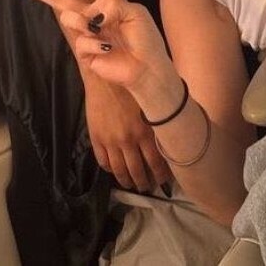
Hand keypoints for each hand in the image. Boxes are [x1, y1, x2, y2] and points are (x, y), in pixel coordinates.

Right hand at [22, 0, 171, 92]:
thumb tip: (93, 14)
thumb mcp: (135, 13)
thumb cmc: (146, 39)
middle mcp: (96, 15)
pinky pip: (81, 41)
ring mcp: (89, 34)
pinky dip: (96, 44)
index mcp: (111, 1)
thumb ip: (113, 6)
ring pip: (71, 19)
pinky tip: (107, 49)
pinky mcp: (85, 52)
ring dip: (86, 23)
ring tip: (102, 32)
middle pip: (65, 1)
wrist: (146, 67)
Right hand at [84, 76, 170, 190]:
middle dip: (144, 182)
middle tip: (148, 188)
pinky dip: (109, 169)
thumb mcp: (150, 104)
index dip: (161, 174)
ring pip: (120, 170)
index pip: (156, 161)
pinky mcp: (96, 139)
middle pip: (138, 170)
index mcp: (145, 130)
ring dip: (127, 180)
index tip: (165, 181)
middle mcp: (129, 140)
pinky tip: (114, 171)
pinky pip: (103, 161)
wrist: (105, 77)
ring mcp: (111, 142)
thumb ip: (157, 122)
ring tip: (132, 185)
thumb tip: (168, 136)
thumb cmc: (132, 85)